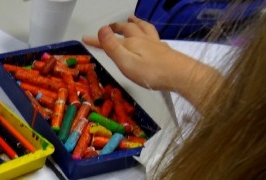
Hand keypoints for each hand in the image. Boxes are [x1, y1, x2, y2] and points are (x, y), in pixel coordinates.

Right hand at [83, 16, 220, 109]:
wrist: (179, 74)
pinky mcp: (163, 49)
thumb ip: (112, 46)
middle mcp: (142, 39)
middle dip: (117, 27)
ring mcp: (154, 43)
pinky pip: (154, 34)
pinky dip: (148, 30)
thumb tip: (101, 29)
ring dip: (135, 22)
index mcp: (131, 42)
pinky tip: (150, 34)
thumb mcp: (125, 61)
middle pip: (128, 28)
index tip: (85, 38)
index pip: (110, 39)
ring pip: (143, 28)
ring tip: (131, 18)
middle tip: (109, 26)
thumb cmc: (150, 71)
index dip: (97, 39)